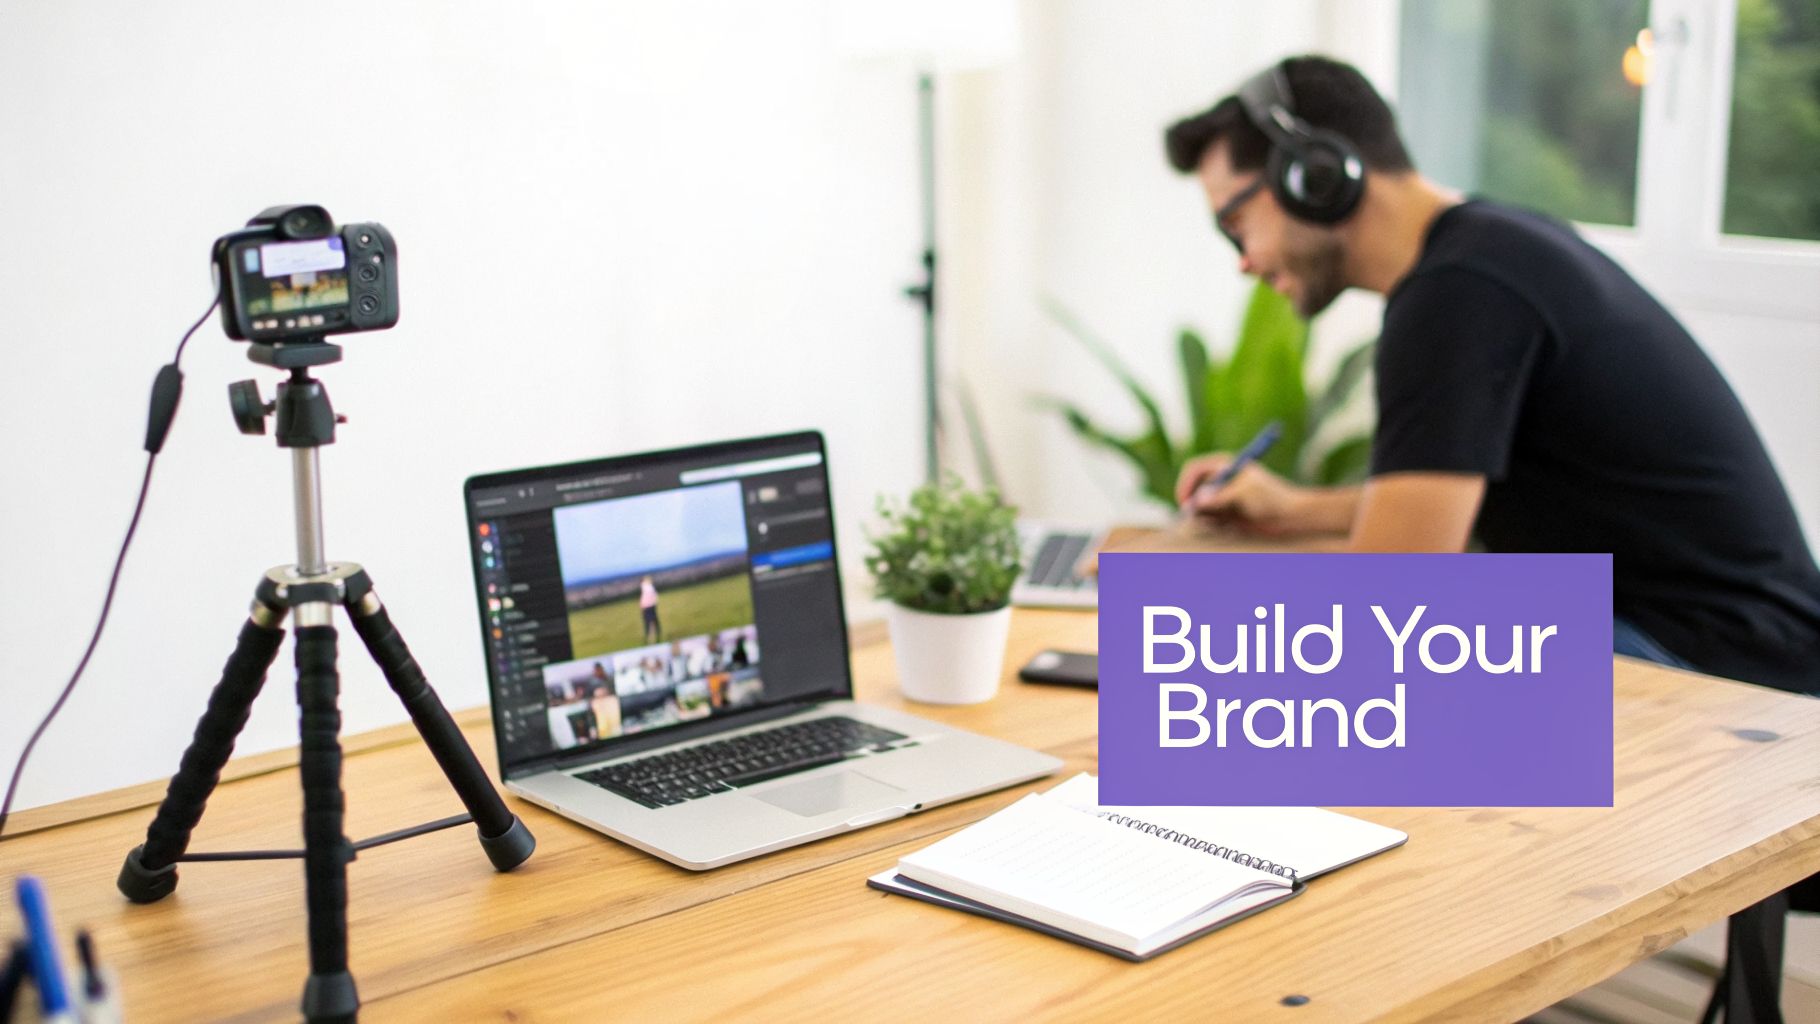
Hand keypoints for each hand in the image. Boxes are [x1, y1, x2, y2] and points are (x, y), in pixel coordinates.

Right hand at [1174, 453, 1306, 534]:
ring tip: (1226, 523)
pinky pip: (1209, 520)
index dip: (1186, 484)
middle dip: (1193, 505)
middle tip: (1198, 519)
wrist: (1289, 516)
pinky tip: (1232, 528)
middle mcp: (1220, 480)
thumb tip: (1197, 501)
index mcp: (1224, 465)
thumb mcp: (1245, 493)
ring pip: (1199, 508)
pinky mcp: (1225, 513)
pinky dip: (1214, 526)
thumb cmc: (1272, 497)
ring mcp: (1222, 497)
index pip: (1194, 469)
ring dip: (1204, 518)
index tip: (1185, 502)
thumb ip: (1220, 497)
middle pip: (1192, 490)